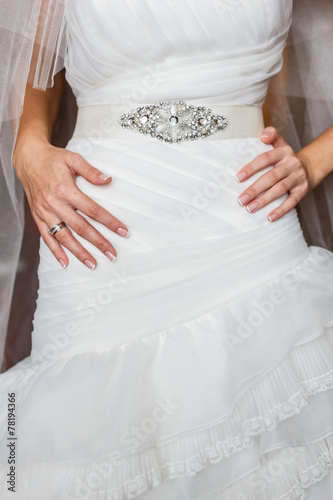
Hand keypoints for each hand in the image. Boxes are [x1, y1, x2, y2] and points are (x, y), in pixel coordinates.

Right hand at [13, 140, 128, 269]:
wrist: (28, 159)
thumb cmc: (53, 159)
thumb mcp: (73, 159)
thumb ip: (91, 171)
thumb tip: (108, 180)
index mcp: (66, 190)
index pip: (92, 210)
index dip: (109, 222)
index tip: (123, 232)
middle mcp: (55, 204)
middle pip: (81, 228)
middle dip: (98, 242)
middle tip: (112, 254)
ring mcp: (45, 212)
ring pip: (64, 236)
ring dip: (79, 252)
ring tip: (93, 264)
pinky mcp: (38, 217)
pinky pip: (47, 237)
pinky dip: (56, 251)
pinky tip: (66, 263)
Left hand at [235, 127, 312, 221]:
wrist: (308, 167)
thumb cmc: (284, 158)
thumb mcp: (279, 144)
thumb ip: (270, 135)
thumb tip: (262, 136)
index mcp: (283, 151)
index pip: (265, 158)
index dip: (251, 168)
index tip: (237, 178)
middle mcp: (291, 164)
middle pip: (270, 177)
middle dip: (254, 189)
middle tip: (241, 200)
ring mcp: (297, 177)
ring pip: (279, 190)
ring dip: (264, 200)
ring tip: (250, 208)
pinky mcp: (302, 190)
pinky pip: (291, 202)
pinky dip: (280, 210)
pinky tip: (269, 217)